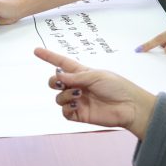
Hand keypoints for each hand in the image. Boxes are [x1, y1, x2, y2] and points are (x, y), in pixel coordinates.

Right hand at [34, 48, 156, 137]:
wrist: (129, 107)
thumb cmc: (117, 87)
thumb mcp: (96, 76)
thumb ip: (75, 77)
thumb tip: (58, 76)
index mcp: (82, 73)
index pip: (62, 63)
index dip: (49, 57)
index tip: (36, 50)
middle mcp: (77, 86)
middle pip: (55, 82)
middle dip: (54, 81)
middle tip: (62, 82)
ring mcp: (77, 101)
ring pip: (58, 97)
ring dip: (64, 95)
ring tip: (78, 95)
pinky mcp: (79, 114)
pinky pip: (64, 112)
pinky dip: (66, 107)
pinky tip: (75, 104)